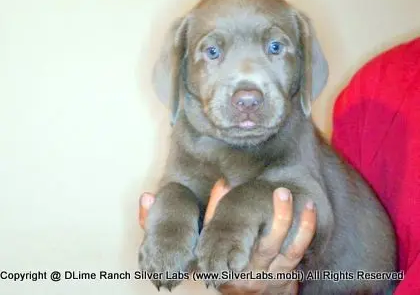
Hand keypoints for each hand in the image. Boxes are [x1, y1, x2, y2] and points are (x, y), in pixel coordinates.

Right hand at [139, 180, 316, 294]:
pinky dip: (304, 228)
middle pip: (251, 243)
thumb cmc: (214, 264)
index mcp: (215, 263)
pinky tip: (306, 206)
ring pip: (279, 246)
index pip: (214, 237)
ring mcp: (267, 272)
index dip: (217, 209)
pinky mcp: (286, 271)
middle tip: (269, 188)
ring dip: (284, 218)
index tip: (222, 183)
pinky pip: (298, 249)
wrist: (245, 292)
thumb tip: (144, 196)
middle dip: (260, 214)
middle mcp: (242, 271)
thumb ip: (158, 225)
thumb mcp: (188, 250)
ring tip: (285, 191)